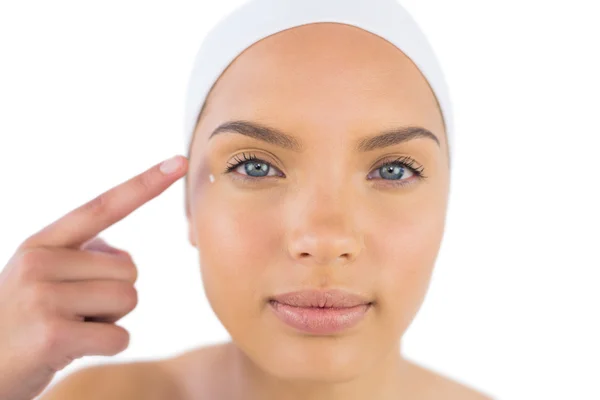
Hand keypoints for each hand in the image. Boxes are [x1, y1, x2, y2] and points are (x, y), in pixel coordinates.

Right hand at [0, 155, 187, 399]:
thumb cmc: (19, 324)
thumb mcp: (38, 278)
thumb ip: (80, 256)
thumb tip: (122, 253)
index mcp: (41, 243)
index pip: (102, 206)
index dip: (145, 184)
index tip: (180, 162)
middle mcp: (40, 262)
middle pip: (130, 268)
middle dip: (114, 295)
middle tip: (73, 313)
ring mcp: (44, 297)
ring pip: (129, 298)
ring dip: (110, 321)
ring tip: (70, 328)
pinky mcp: (53, 334)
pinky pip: (120, 336)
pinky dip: (107, 346)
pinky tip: (71, 350)